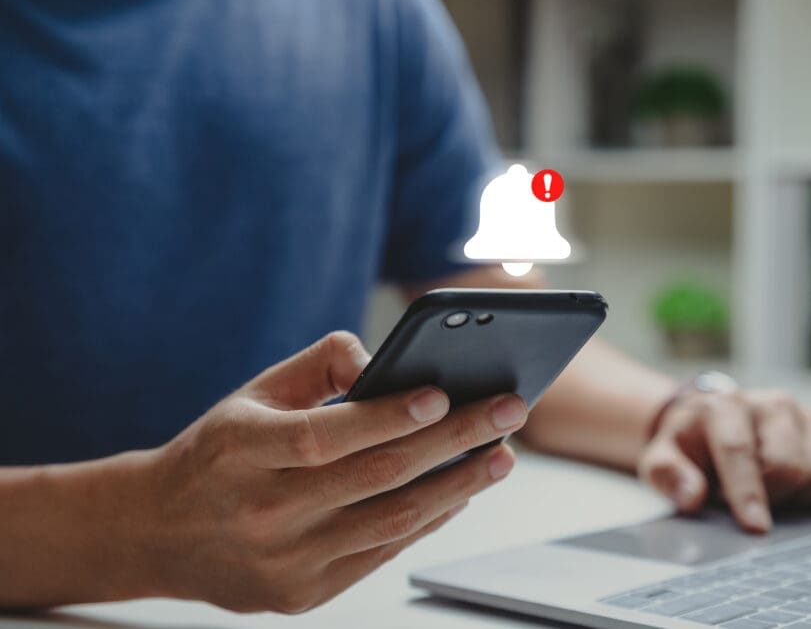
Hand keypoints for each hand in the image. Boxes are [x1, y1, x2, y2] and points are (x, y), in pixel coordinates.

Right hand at [143, 331, 526, 612]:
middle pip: (374, 477)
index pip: (324, 436)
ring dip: (457, 486)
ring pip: (390, 521)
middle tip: (508, 412)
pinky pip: (382, 551)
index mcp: (239, 451)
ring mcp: (283, 561)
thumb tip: (383, 359)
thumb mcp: (252, 394)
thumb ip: (318, 364)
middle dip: (452, 441)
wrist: (159, 532)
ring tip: (501, 455)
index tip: (443, 394)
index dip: (387, 417)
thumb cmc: (219, 452)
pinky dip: (429, 519)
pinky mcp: (302, 594)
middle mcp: (260, 512)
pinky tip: (461, 490)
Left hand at [637, 389, 810, 533]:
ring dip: (795, 496)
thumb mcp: (662, 458)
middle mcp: (772, 404)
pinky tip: (794, 488)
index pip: (739, 451)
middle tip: (740, 497)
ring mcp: (806, 417)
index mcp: (726, 404)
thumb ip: (670, 476)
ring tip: (765, 488)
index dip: (748, 493)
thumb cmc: (689, 445)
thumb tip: (692, 497)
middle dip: (767, 497)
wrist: (711, 421)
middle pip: (788, 468)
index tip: (756, 527)